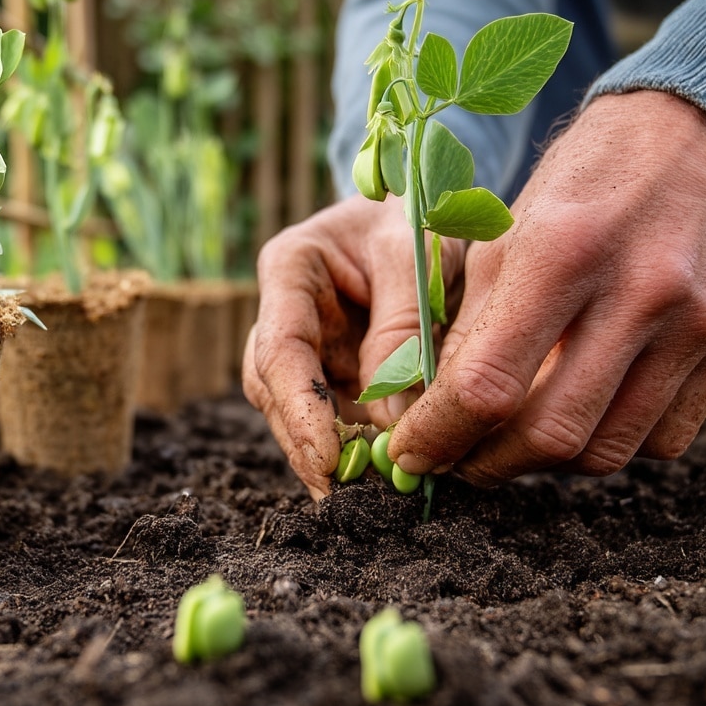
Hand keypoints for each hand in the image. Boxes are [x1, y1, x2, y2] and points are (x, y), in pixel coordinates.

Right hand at [242, 192, 463, 499]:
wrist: (429, 209)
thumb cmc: (419, 216)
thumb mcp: (418, 256)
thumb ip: (402, 329)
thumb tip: (392, 422)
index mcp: (289, 268)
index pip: (280, 347)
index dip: (299, 407)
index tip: (327, 457)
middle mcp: (286, 312)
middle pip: (277, 389)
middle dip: (306, 443)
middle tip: (344, 495)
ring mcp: (308, 344)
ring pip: (298, 409)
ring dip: (327, 453)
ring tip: (364, 497)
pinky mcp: (333, 368)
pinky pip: (335, 413)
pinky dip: (354, 446)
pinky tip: (377, 475)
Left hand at [389, 91, 705, 486]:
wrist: (691, 134)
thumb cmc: (581, 178)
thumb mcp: (505, 233)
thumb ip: (471, 324)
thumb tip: (435, 406)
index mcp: (562, 251)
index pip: (488, 384)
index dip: (439, 434)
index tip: (411, 454)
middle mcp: (639, 293)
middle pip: (551, 433)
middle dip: (487, 464)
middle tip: (457, 460)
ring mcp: (693, 325)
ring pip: (607, 450)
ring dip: (544, 465)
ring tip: (508, 444)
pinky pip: (663, 439)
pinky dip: (607, 445)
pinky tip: (576, 417)